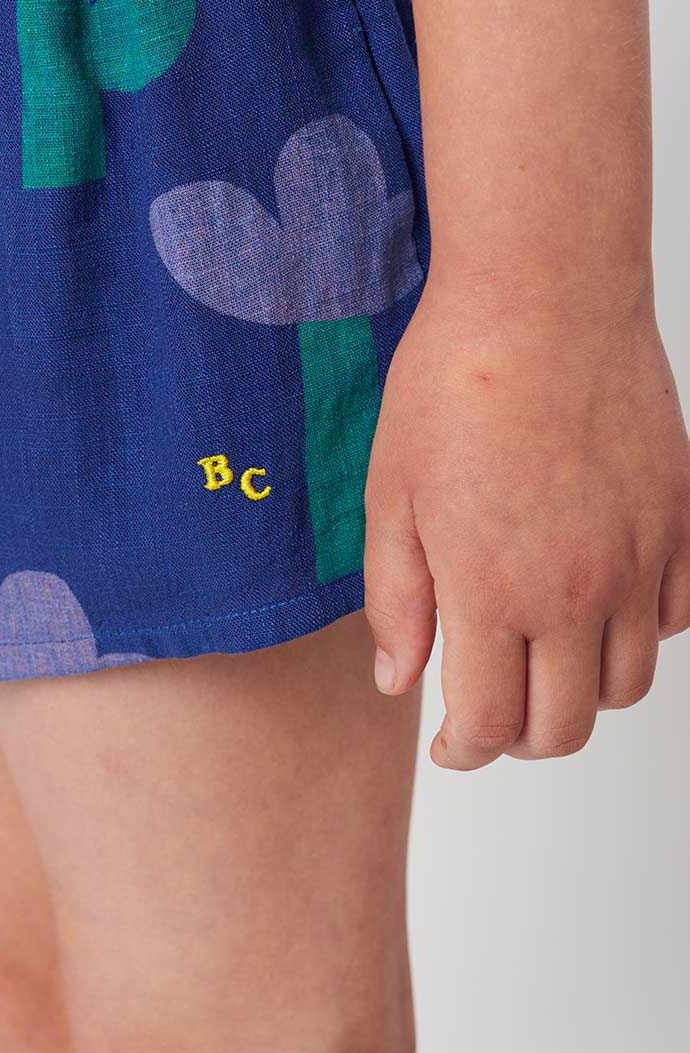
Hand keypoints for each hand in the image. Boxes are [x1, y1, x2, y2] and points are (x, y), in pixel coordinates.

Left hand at [363, 274, 689, 768]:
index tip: (449, 744)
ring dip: (580, 695)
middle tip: (489, 717)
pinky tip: (596, 605)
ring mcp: (640, 560)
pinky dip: (640, 635)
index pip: (492, 725)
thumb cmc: (454, 386)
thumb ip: (397, 602)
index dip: (465, 752)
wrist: (543, 301)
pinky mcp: (680, 522)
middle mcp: (578, 592)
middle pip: (566, 727)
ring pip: (628, 683)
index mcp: (494, 591)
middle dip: (520, 742)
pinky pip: (678, 617)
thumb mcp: (392, 497)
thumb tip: (399, 682)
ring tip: (539, 661)